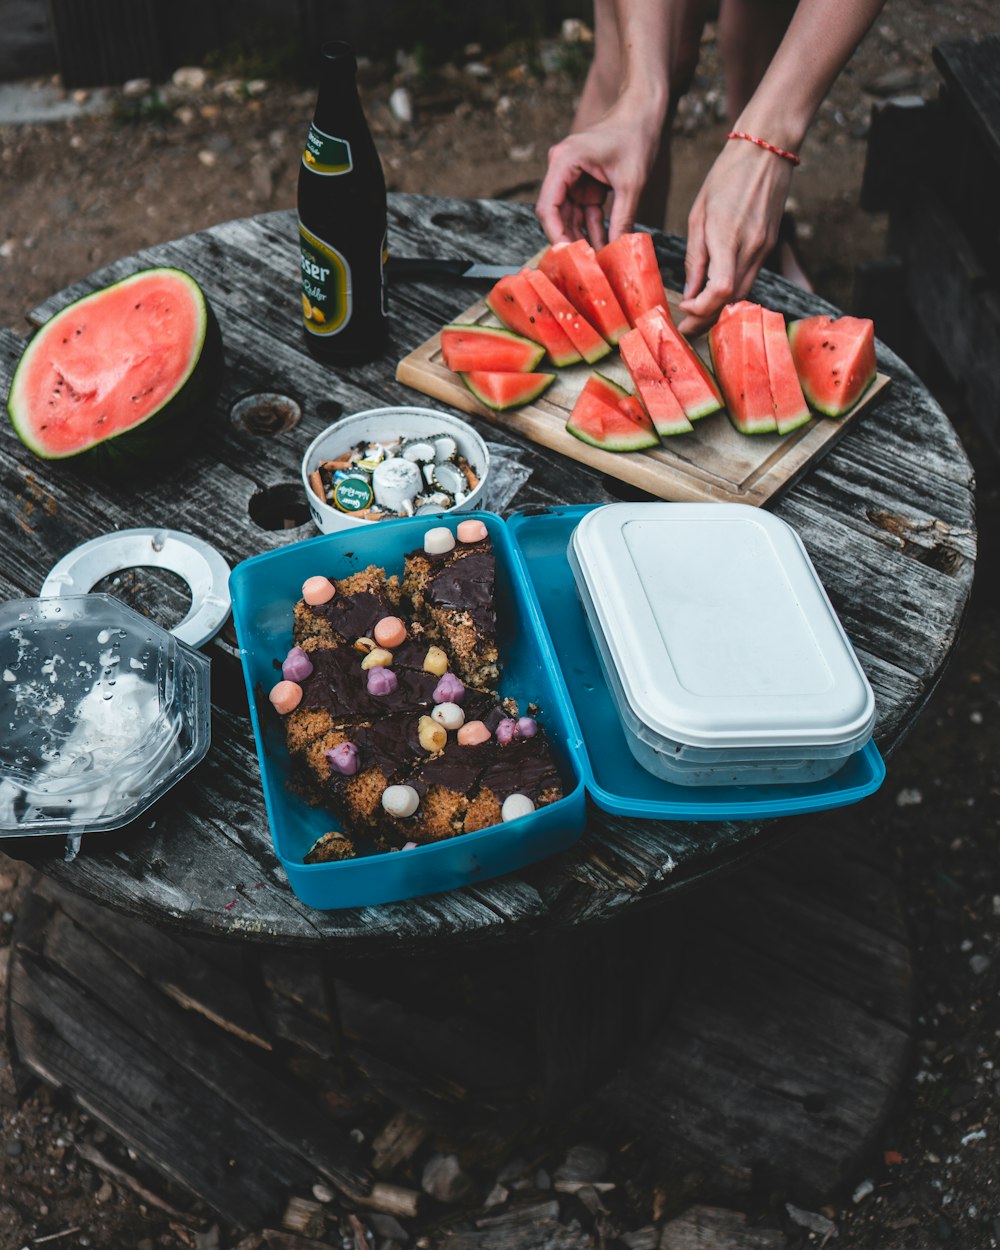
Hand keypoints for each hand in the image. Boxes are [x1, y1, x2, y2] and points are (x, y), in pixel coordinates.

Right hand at [535, 106, 661, 248]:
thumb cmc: (637, 135)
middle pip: (556, 215)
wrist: (645, 110)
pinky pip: (584, 212)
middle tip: (584, 267)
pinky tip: (605, 247)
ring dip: (584, 238)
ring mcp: (572, 177)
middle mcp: (562, 169)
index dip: (557, 235)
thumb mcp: (632, 183)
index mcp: (564, 161)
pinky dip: (594, 228)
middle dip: (570, 240)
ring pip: (570, 217)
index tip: (569, 258)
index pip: (548, 207)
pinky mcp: (584, 183)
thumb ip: (622, 219)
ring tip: (598, 262)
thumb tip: (619, 253)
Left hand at [676, 140, 794, 335]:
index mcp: (728, 238)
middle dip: (706, 320)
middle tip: (685, 329)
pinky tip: (715, 295)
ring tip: (697, 316)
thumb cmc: (726, 175)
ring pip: (742, 295)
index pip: (719, 291)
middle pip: (730, 302)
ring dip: (719, 310)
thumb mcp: (699, 214)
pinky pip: (750, 279)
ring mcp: (764, 250)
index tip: (683, 310)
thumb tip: (689, 289)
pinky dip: (731, 293)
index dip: (700, 309)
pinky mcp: (769, 247)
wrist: (767, 150)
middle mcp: (751, 249)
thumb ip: (695, 256)